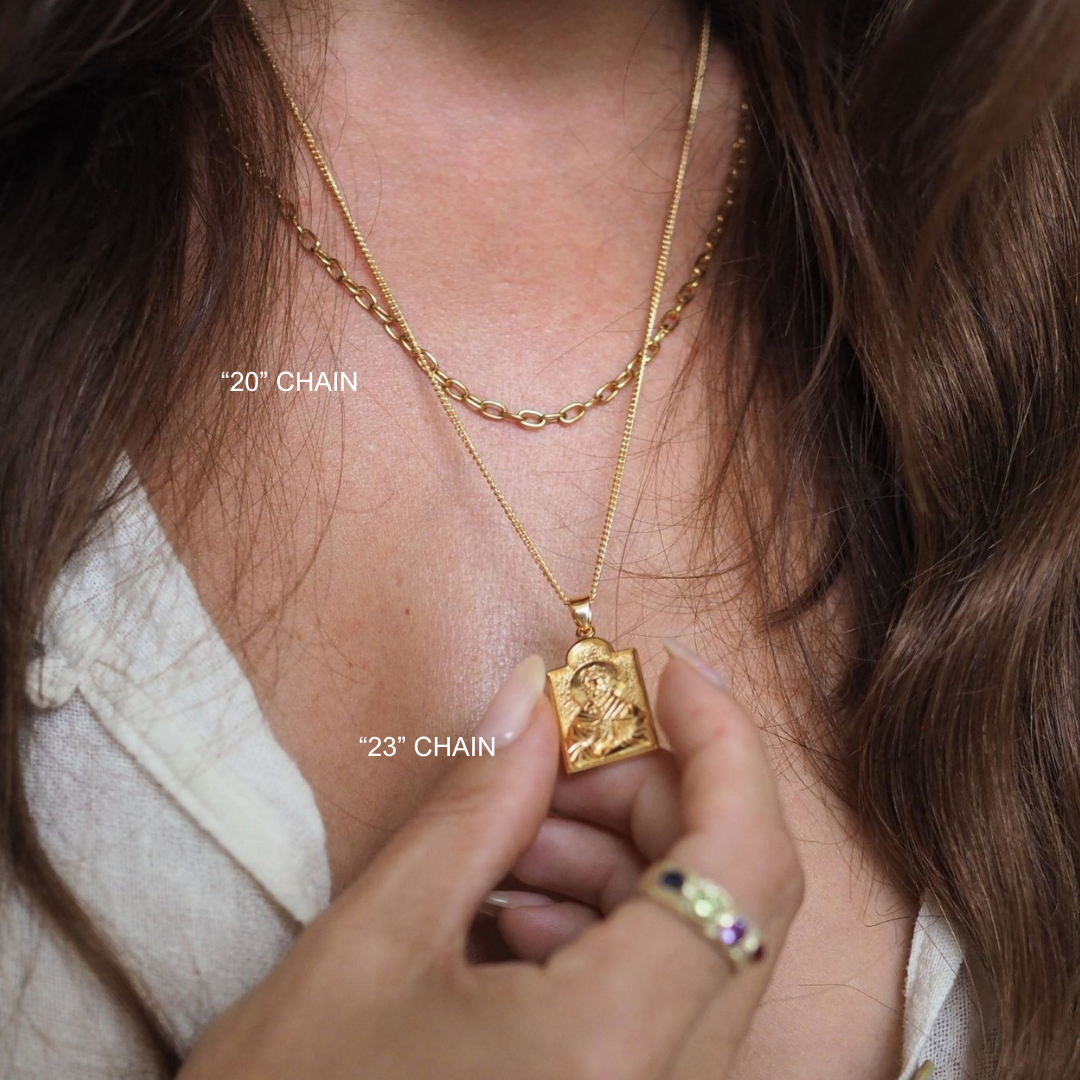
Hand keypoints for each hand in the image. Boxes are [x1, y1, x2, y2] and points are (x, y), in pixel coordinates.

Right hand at [178, 647, 803, 1079]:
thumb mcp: (371, 943)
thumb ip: (477, 805)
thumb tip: (533, 697)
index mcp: (614, 1053)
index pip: (746, 862)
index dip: (725, 741)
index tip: (669, 671)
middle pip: (736, 896)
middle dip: (655, 796)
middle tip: (555, 759)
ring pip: (709, 949)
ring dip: (628, 864)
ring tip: (515, 842)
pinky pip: (675, 1005)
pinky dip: (617, 934)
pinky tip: (519, 917)